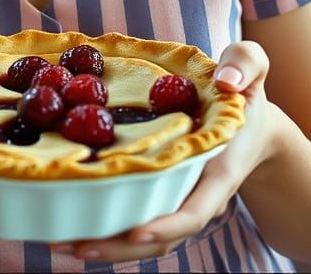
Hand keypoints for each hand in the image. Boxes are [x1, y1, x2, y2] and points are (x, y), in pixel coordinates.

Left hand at [52, 41, 277, 263]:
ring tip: (59, 241)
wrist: (249, 121)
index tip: (135, 232)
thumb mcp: (251, 67)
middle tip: (74, 245)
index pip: (195, 211)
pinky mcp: (163, 195)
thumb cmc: (244, 92)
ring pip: (143, 237)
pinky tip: (70, 224)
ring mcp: (179, 199)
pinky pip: (135, 219)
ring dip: (105, 245)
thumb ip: (245, 64)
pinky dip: (106, 228)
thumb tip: (227, 81)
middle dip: (118, 248)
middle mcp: (196, 194)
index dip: (167, 226)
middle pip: (159, 237)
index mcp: (218, 169)